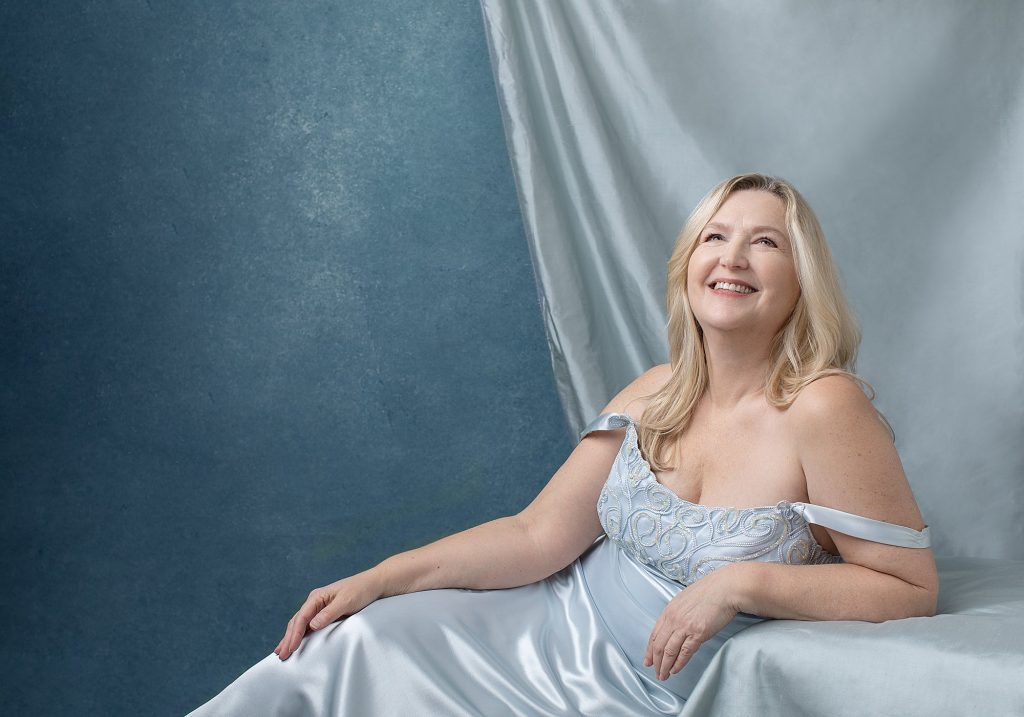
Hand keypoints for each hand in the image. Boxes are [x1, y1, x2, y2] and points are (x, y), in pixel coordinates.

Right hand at [275, 568, 384, 660]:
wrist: (373, 584)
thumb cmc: (361, 590)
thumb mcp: (346, 602)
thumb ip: (329, 613)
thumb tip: (312, 626)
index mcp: (317, 597)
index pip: (301, 618)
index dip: (294, 634)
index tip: (290, 648)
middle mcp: (315, 601)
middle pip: (297, 621)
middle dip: (288, 638)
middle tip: (281, 655)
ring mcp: (319, 607)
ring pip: (300, 624)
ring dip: (291, 637)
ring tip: (281, 651)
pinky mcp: (325, 612)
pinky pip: (309, 625)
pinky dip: (300, 634)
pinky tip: (295, 642)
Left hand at [643, 565, 742, 679]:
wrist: (725, 588)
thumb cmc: (709, 591)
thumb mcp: (685, 599)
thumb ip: (677, 613)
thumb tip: (675, 626)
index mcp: (669, 610)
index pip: (654, 634)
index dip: (650, 650)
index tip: (648, 660)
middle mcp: (673, 619)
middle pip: (659, 645)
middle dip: (656, 661)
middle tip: (656, 672)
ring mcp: (685, 627)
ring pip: (669, 651)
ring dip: (665, 666)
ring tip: (664, 675)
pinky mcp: (698, 633)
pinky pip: (685, 652)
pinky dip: (678, 663)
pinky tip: (675, 670)